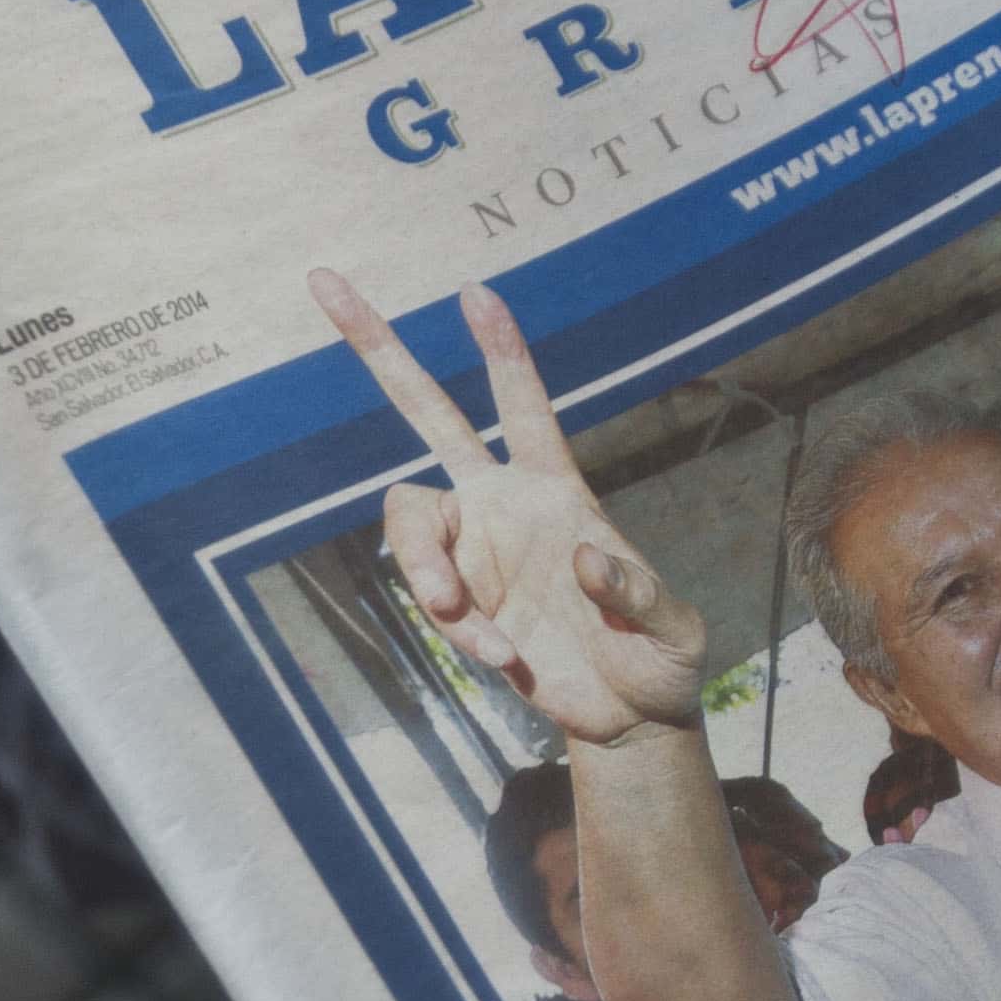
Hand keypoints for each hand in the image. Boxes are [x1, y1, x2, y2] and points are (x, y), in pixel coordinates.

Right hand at [319, 271, 708, 747]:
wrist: (625, 716)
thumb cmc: (661, 658)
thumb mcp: (674, 628)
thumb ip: (638, 591)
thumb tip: (584, 556)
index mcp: (556, 488)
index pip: (522, 404)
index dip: (500, 351)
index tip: (475, 293)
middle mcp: (501, 504)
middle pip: (429, 416)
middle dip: (379, 352)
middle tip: (326, 284)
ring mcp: (470, 551)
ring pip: (407, 519)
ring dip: (423, 566)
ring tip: (456, 616)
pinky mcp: (456, 603)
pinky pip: (430, 597)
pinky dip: (458, 627)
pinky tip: (500, 655)